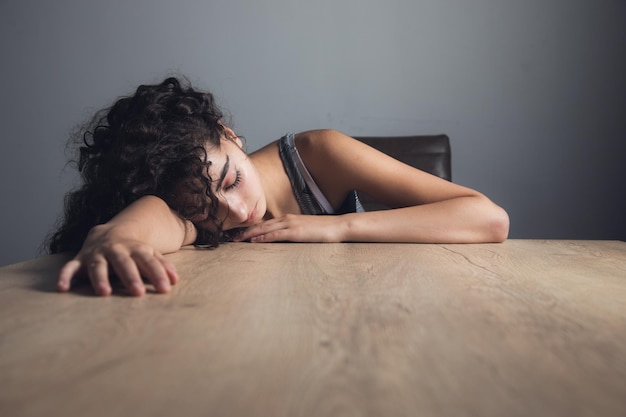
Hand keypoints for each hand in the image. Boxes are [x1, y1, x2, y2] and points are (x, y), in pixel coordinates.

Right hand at [56, 225, 178, 295]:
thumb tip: (175, 280)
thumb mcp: (148, 254)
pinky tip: (62, 288)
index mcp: (135, 249)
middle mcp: (115, 250)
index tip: (166, 289)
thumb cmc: (132, 250)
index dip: (157, 274)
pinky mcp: (79, 259)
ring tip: (104, 293)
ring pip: (98, 266)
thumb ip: (161, 266)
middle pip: (124, 263)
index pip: (148, 262)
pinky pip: (70, 268)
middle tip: (139, 292)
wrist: (106, 233)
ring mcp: (96, 254)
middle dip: (131, 277)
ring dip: (100, 279)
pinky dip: (65, 276)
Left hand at [236, 214, 345, 242]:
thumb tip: (284, 239)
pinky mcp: (295, 232)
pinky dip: (263, 237)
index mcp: (289, 219)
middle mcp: (287, 219)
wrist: (339, 226)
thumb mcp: (306, 230)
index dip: (251, 228)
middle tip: (231, 237)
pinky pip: (276, 235)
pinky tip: (254, 241)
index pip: (266, 223)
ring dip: (249, 234)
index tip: (239, 234)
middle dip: (245, 231)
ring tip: (237, 240)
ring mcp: (291, 225)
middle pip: (261, 225)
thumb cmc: (324, 230)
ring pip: (265, 229)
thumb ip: (293, 232)